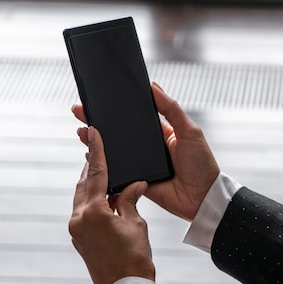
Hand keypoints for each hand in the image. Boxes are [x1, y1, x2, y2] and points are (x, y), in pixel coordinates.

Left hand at [69, 126, 154, 283]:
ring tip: (106, 174)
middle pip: (84, 184)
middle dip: (93, 167)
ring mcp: (76, 230)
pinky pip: (83, 211)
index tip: (92, 133)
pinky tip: (107, 199)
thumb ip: (130, 200)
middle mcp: (79, 219)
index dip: (97, 151)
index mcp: (94, 212)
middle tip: (99, 149)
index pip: (97, 174)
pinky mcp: (78, 238)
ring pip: (81, 197)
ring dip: (93, 185)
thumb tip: (134, 185)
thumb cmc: (135, 258)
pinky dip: (93, 200)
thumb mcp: (136, 224)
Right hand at [72, 82, 219, 220]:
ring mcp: (141, 165)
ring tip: (81, 131)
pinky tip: (89, 156)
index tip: (101, 98)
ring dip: (97, 142)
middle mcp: (149, 148)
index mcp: (161, 133)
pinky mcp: (136, 182)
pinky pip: (116, 172)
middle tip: (80, 110)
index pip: (135, 117)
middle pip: (119, 133)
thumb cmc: (201, 164)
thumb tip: (154, 86)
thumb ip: (172, 109)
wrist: (202, 197)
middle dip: (99, 122)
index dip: (118, 108)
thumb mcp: (190, 131)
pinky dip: (102, 165)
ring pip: (114, 151)